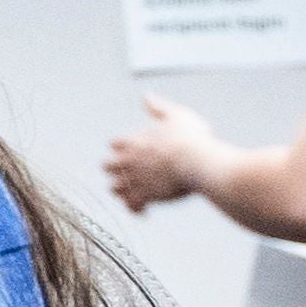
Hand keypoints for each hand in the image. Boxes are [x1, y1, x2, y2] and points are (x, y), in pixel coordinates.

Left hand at [101, 97, 218, 214]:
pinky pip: (132, 206)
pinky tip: (144, 209)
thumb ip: (159, 108)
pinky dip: (135, 208)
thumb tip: (147, 97)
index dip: (121, 147)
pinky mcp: (144, 196)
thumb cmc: (191, 138)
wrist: (198, 162)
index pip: (114, 144)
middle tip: (129, 172)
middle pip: (107, 166)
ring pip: (115, 188)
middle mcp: (128, 161)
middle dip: (115, 169)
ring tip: (134, 192)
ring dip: (123, 190)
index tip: (131, 150)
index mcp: (133, 141)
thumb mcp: (176, 115)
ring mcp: (134, 180)